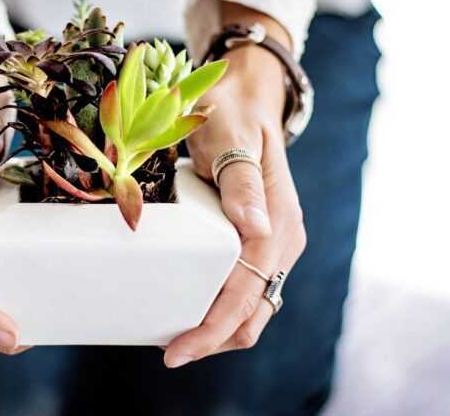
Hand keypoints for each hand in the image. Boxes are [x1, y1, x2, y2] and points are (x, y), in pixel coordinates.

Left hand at [164, 40, 306, 367]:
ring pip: (250, 307)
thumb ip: (241, 182)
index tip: (176, 350)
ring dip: (216, 329)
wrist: (245, 97)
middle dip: (212, 339)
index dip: (212, 328)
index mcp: (278, 223)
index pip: (246, 293)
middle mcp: (281, 240)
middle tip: (169, 352)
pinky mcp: (257, 240)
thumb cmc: (232, 113)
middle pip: (252, 313)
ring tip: (173, 338)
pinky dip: (219, 308)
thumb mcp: (231, 138)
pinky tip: (189, 308)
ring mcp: (272, 242)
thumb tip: (255, 229)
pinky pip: (242, 288)